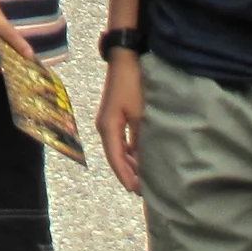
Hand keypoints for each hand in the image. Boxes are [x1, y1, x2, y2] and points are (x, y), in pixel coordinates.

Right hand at [98, 52, 145, 195]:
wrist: (125, 59)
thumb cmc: (133, 85)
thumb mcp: (140, 114)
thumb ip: (141, 139)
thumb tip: (145, 163)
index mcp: (108, 128)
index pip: (115, 159)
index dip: (126, 177)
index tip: (137, 192)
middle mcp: (105, 127)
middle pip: (115, 157)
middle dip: (128, 173)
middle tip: (145, 189)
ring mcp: (109, 121)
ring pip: (119, 149)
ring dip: (130, 163)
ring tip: (146, 176)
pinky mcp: (116, 116)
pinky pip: (121, 140)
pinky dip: (131, 151)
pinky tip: (142, 157)